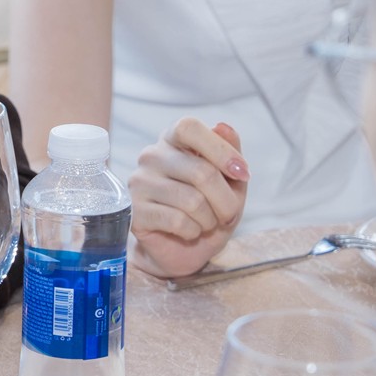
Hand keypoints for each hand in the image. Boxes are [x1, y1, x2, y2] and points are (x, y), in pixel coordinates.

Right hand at [128, 119, 248, 277]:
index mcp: (173, 140)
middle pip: (201, 172)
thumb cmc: (208, 209)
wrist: (183, 249)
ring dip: (210, 220)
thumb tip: (223, 126)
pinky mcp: (134, 211)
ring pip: (192, 201)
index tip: (242, 173)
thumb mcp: (231, 182)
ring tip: (205, 223)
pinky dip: (193, 231)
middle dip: (226, 202)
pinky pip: (177, 221)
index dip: (220, 150)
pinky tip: (188, 232)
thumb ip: (230, 152)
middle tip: (228, 214)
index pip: (189, 127)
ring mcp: (139, 182)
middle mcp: (152, 156)